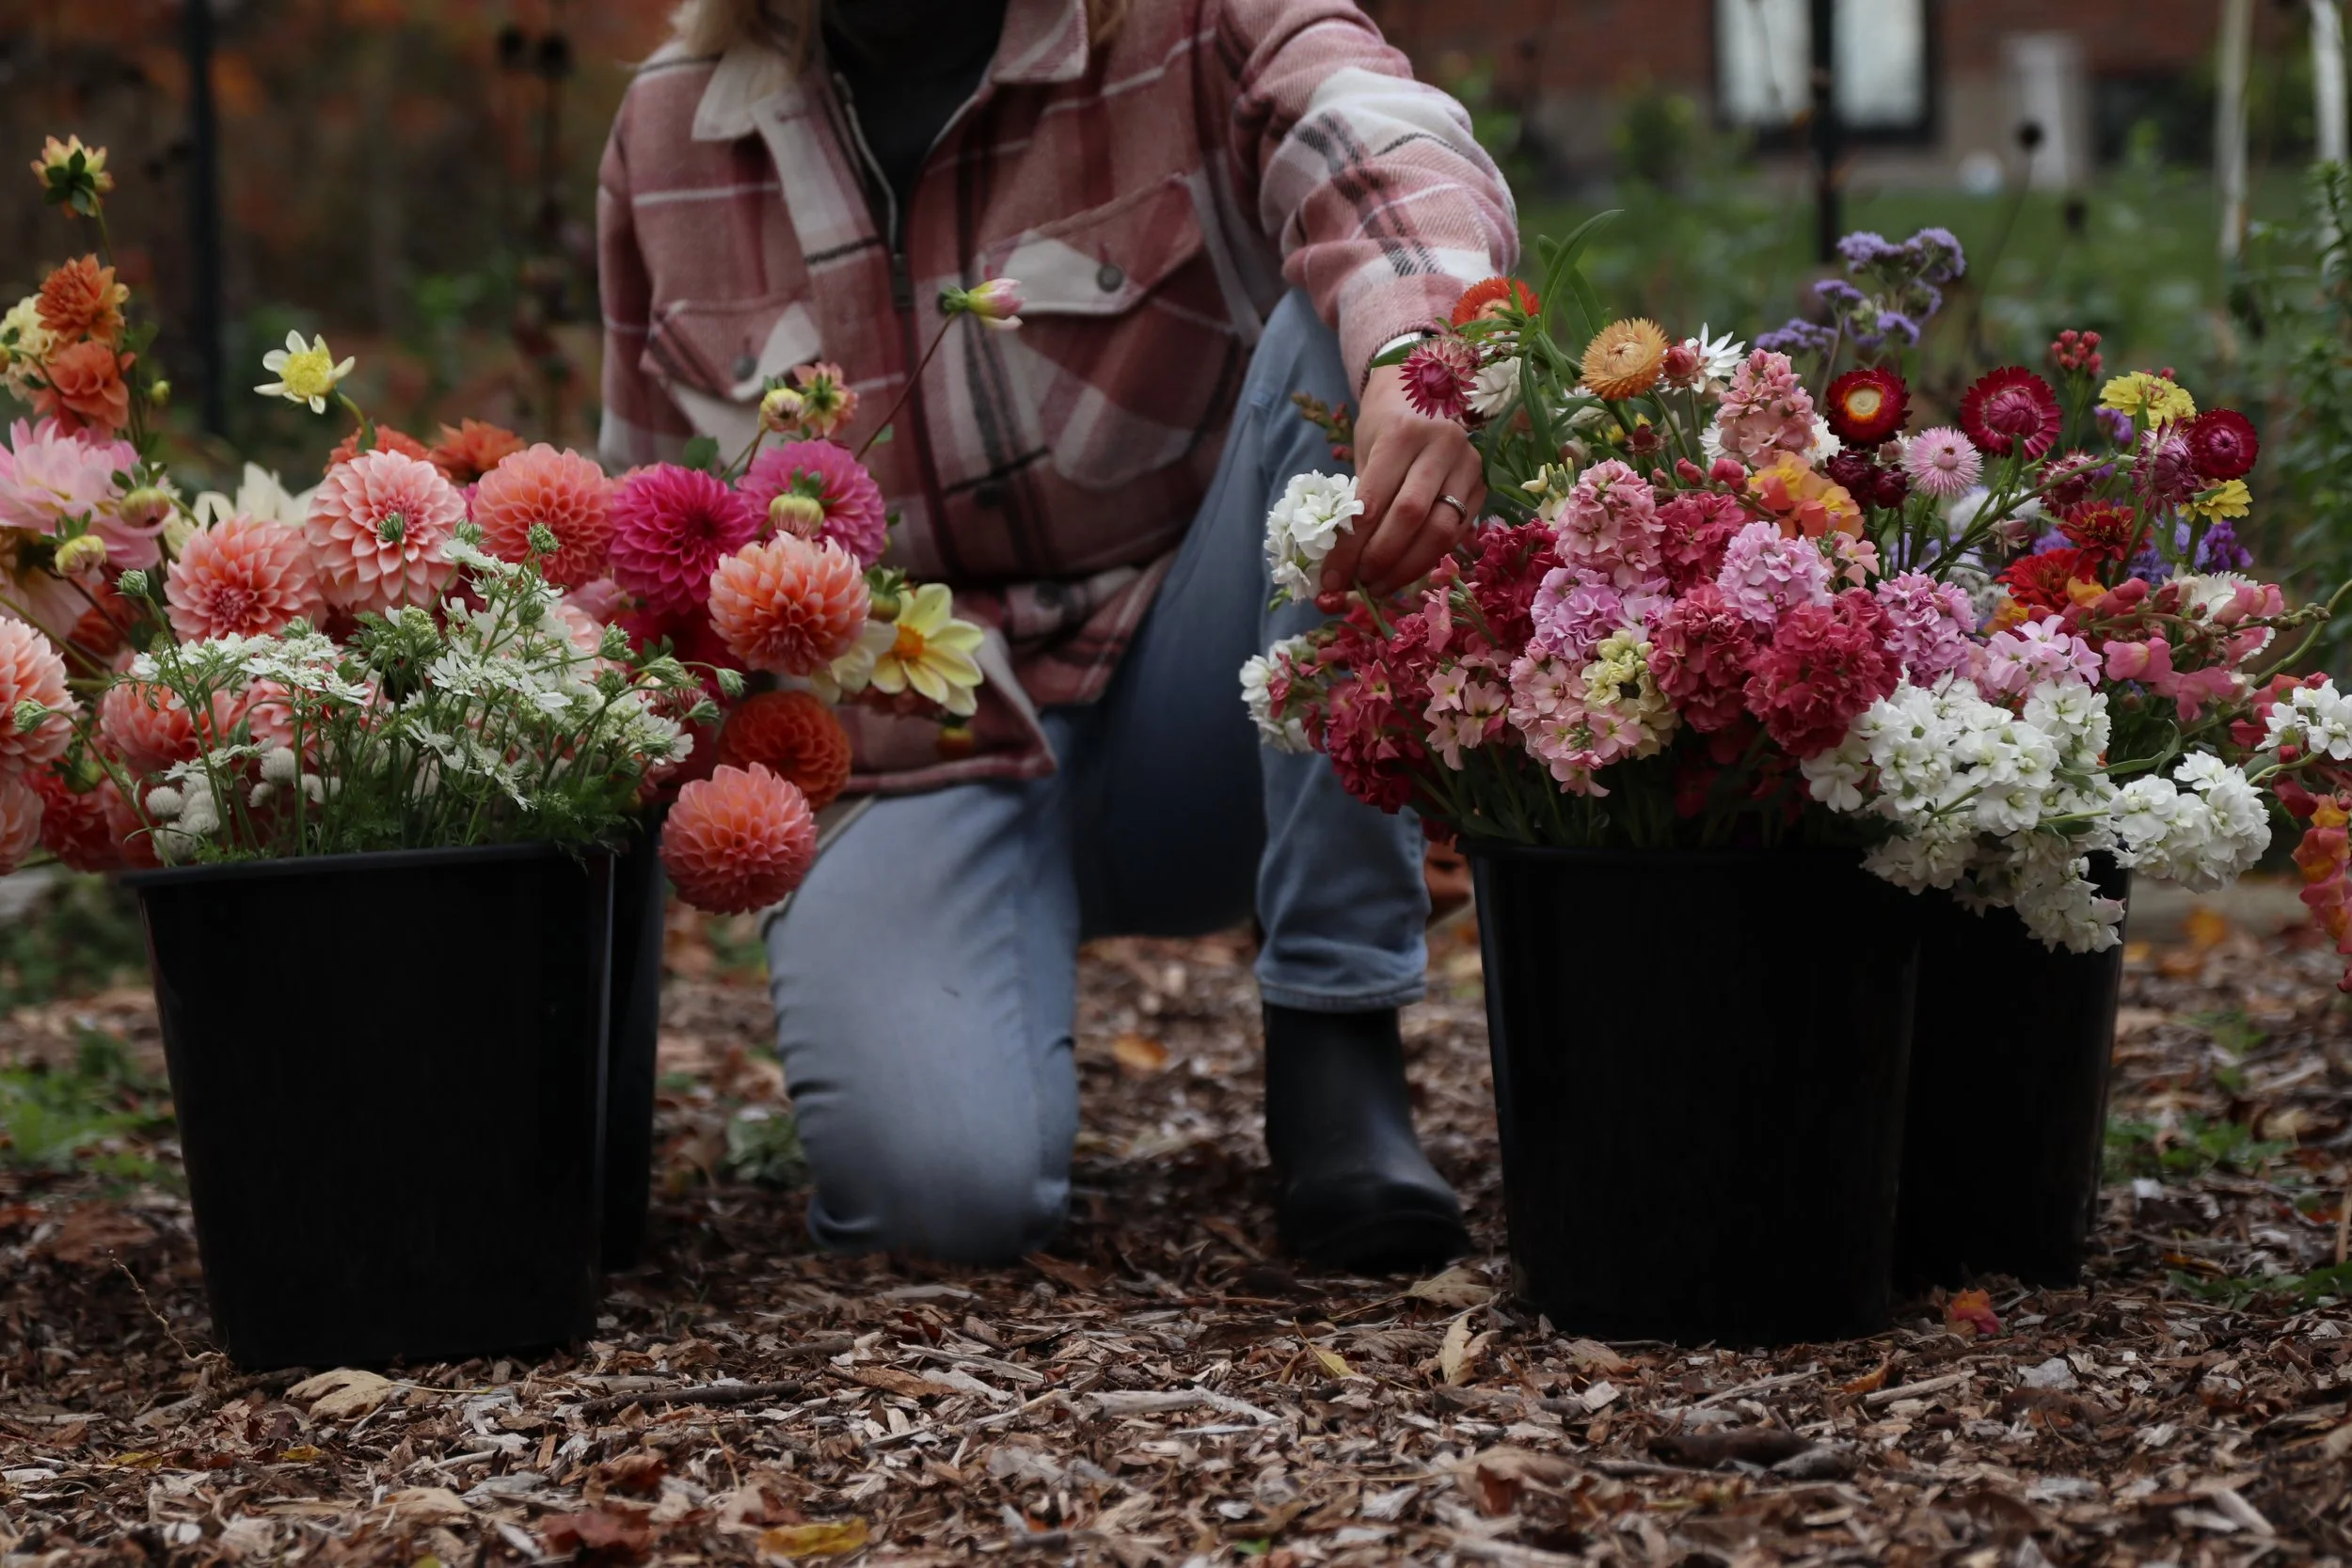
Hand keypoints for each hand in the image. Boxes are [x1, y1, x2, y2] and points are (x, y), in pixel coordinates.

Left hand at [1317, 363, 1485, 608]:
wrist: (1426, 390)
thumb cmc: (1385, 421)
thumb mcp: (1362, 450)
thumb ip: (1357, 502)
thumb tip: (1339, 564)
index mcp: (1403, 434)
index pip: (1374, 503)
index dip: (1351, 548)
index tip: (1331, 578)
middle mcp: (1442, 446)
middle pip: (1411, 519)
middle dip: (1380, 561)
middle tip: (1357, 586)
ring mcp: (1468, 466)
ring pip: (1442, 532)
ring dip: (1407, 568)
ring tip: (1379, 586)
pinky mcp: (1483, 485)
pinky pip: (1457, 533)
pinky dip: (1428, 558)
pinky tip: (1405, 571)